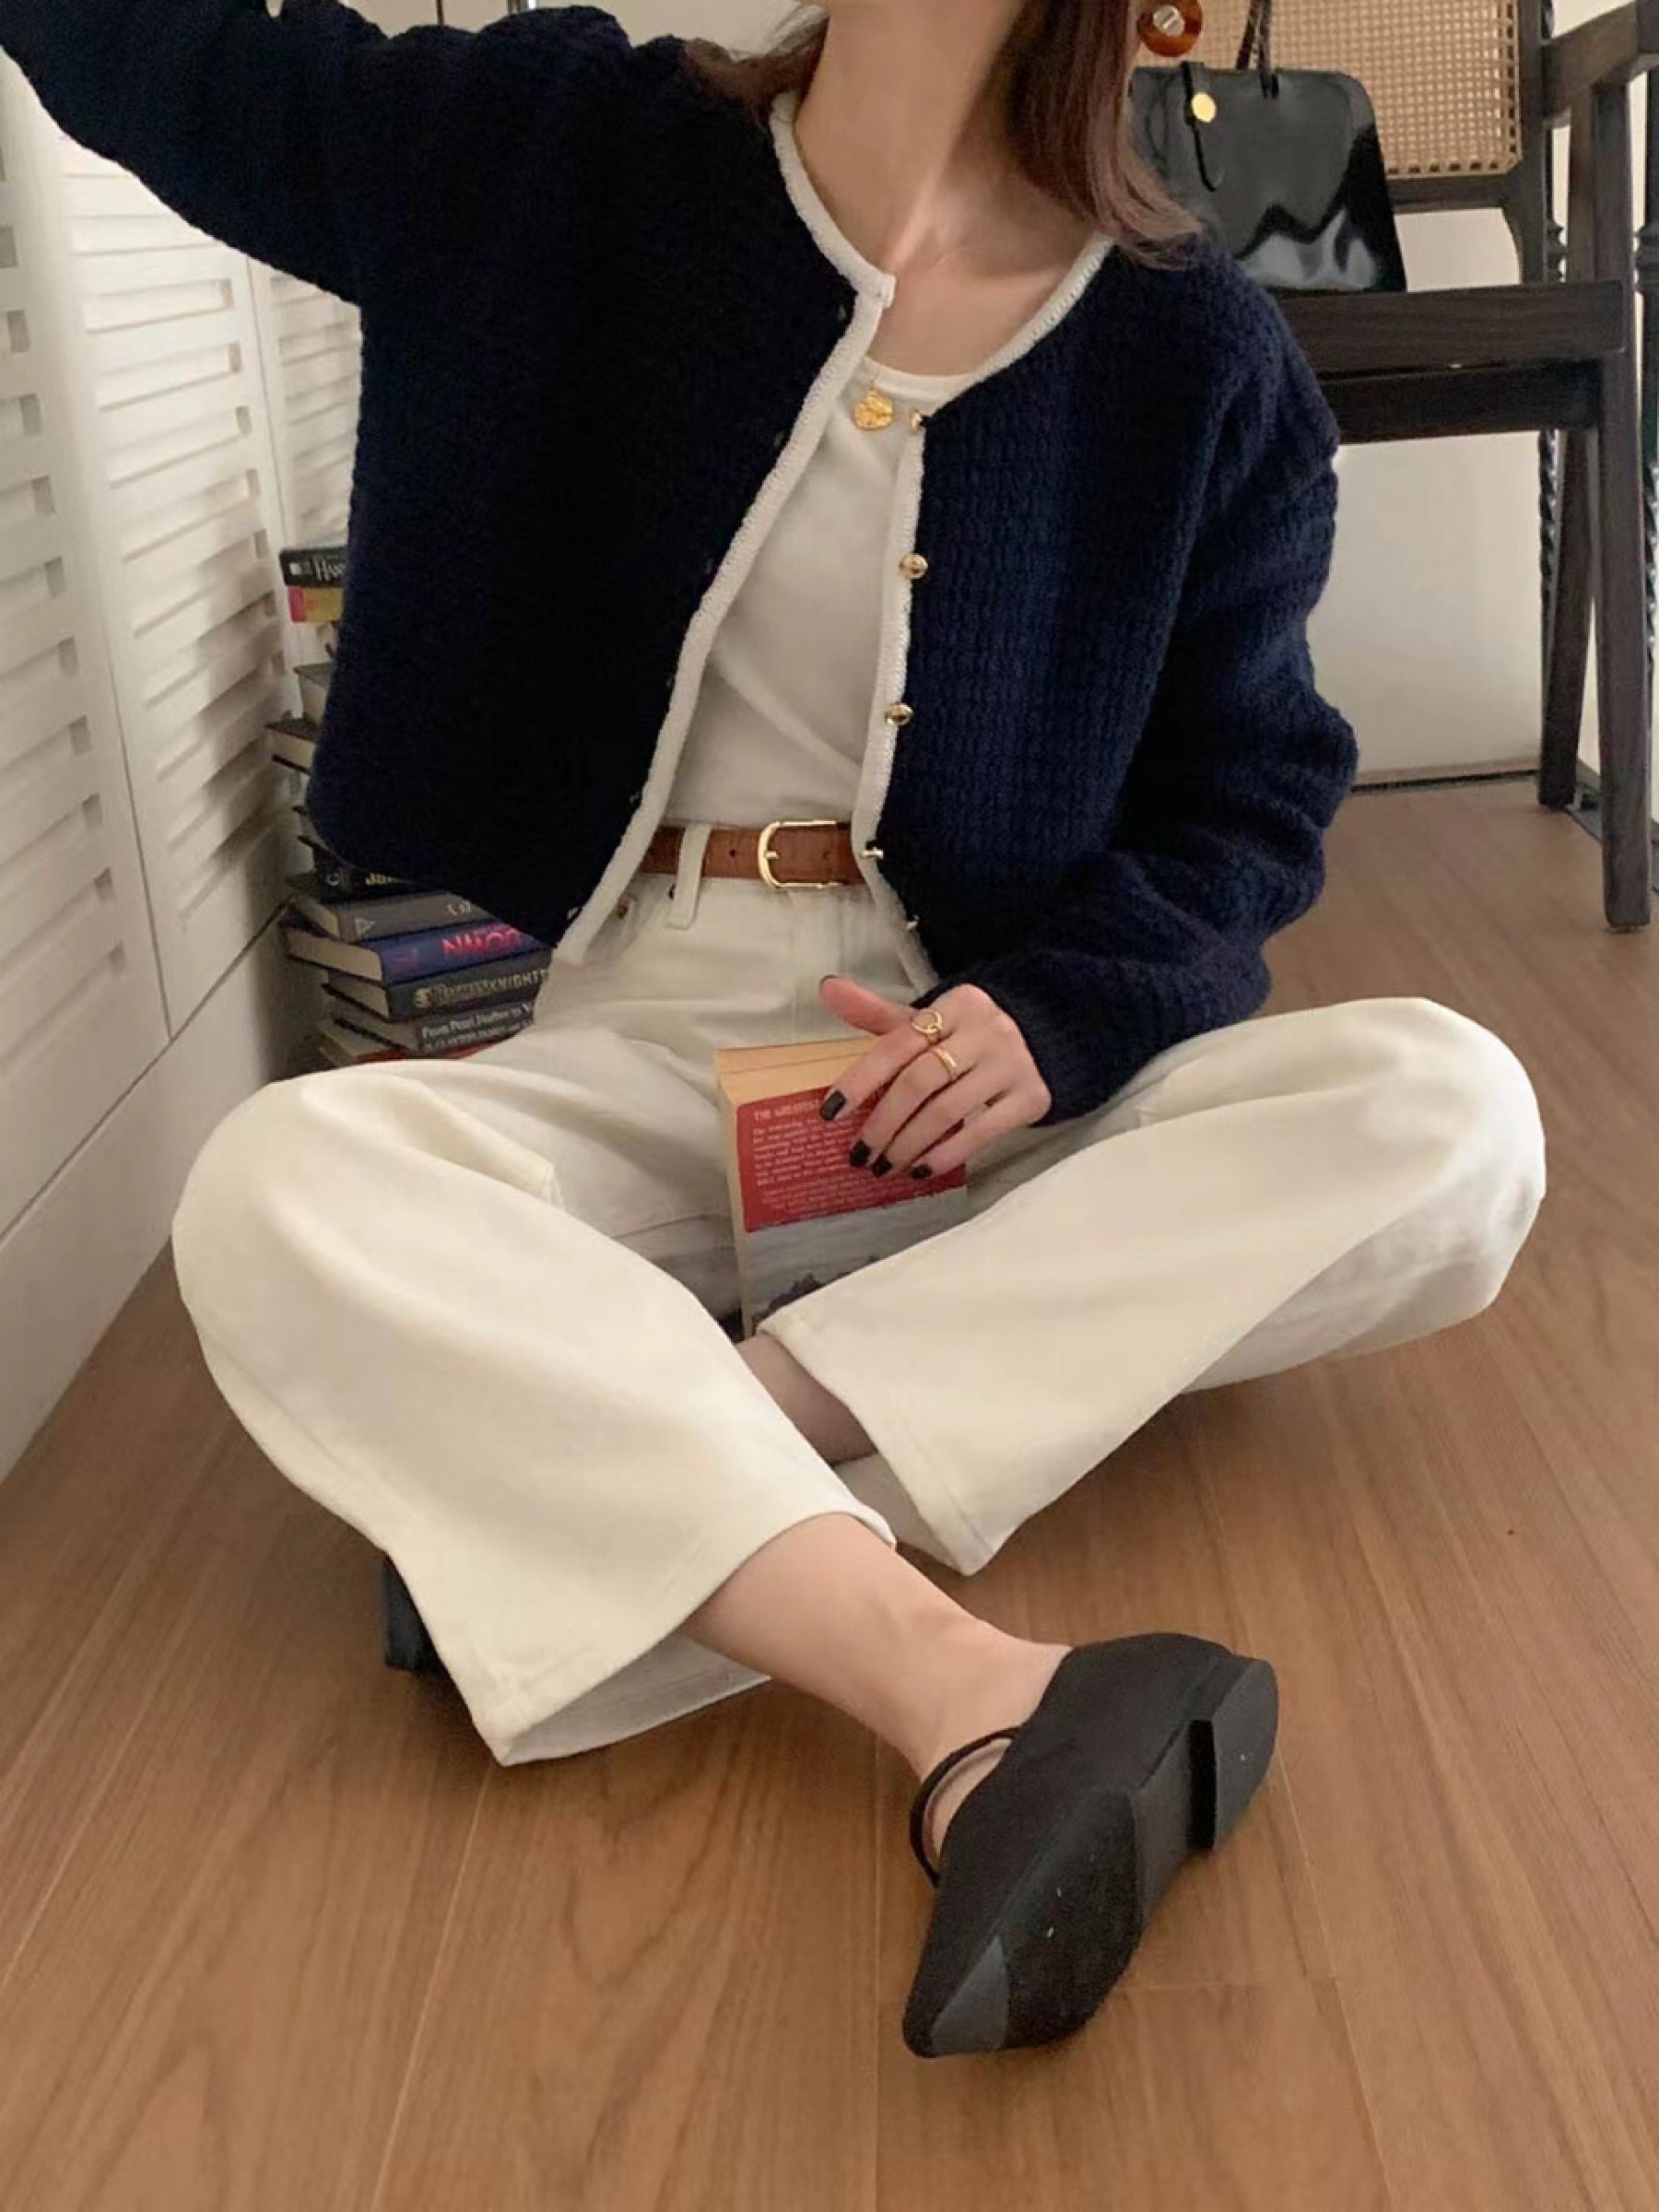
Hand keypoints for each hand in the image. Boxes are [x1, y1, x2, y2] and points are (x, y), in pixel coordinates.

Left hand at [817, 974, 1052, 1178]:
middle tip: (860, 1154)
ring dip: (908, 1144)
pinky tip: (921, 1169)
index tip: (830, 1113)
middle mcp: (985, 1031)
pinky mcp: (1030, 1098)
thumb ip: (879, 1013)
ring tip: (885, 1166)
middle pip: (919, 1082)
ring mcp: (1010, 1065)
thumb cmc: (973, 1033)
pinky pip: (981, 1133)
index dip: (860, 1080)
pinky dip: (946, 1154)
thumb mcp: (932, 1018)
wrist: (1052, 1036)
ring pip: (946, 1111)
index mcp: (955, 1005)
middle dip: (882, 1123)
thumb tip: (827, 989)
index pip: (897, 1044)